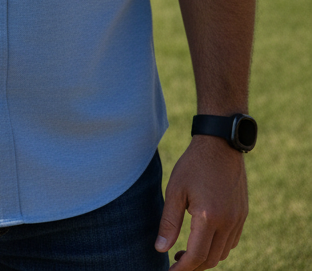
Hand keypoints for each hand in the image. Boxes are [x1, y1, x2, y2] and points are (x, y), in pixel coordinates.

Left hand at [155, 137, 247, 268]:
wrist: (220, 144)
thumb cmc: (194, 164)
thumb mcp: (175, 190)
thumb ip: (168, 222)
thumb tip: (161, 249)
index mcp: (208, 217)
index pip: (196, 256)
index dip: (182, 269)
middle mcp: (227, 222)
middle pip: (210, 259)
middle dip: (193, 266)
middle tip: (175, 261)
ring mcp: (238, 219)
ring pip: (222, 253)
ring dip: (206, 258)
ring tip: (187, 250)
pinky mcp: (242, 214)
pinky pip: (231, 242)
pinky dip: (218, 247)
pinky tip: (204, 238)